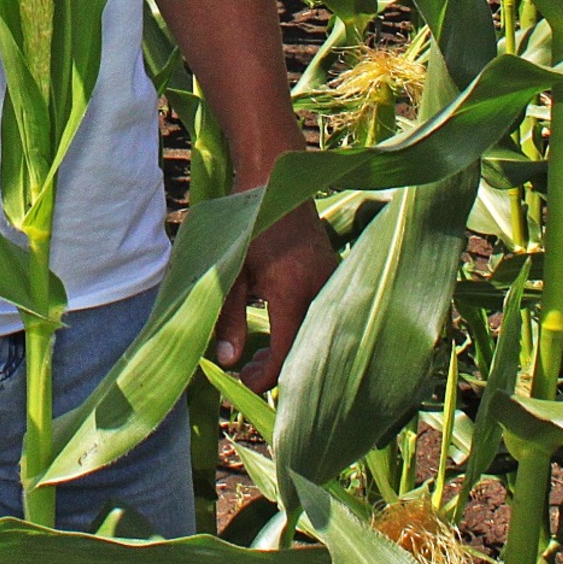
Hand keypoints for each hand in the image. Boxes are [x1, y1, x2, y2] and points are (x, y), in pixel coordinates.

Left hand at [212, 203, 334, 394]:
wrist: (276, 181)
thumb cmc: (248, 224)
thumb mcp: (231, 270)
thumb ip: (227, 317)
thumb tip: (227, 361)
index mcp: (293, 294)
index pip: (286, 357)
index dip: (263, 377)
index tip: (242, 382)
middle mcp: (321, 293)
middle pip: (305, 352)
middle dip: (278, 369)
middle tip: (248, 371)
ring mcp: (332, 284)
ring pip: (317, 336)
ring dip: (292, 350)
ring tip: (260, 354)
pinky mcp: (335, 276)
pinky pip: (323, 316)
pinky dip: (304, 331)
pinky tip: (280, 331)